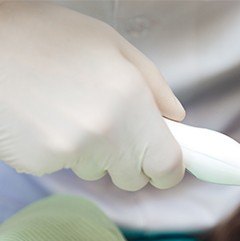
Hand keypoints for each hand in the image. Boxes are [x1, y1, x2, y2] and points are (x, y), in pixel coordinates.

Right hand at [0, 2, 184, 190]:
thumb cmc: (45, 35)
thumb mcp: (111, 45)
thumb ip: (154, 86)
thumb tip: (175, 118)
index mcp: (131, 105)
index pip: (167, 169)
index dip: (169, 169)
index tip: (165, 161)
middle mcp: (103, 136)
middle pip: (133, 178)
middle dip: (131, 159)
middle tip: (117, 127)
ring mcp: (68, 153)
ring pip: (97, 171)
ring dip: (94, 153)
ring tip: (72, 111)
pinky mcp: (37, 162)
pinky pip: (64, 166)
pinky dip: (61, 150)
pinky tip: (47, 117)